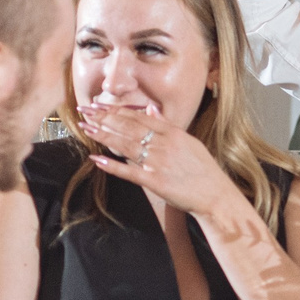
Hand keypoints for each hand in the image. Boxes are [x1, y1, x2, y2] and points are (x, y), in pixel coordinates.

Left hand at [78, 103, 241, 221]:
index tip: (99, 105)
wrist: (215, 194)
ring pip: (125, 145)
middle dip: (103, 117)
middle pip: (128, 127)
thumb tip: (150, 109)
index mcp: (172, 132)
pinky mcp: (155, 181)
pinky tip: (97, 158)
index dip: (116, 110)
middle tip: (84, 110)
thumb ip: (167, 125)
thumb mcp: (188, 141)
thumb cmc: (203, 169)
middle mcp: (164, 144)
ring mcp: (158, 162)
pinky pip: (129, 171)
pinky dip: (112, 165)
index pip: (138, 116)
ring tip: (86, 127)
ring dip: (103, 135)